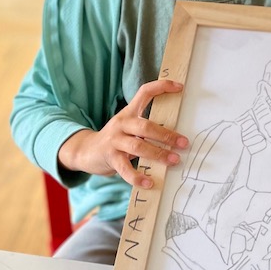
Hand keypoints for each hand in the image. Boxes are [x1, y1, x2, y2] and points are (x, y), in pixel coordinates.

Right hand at [57, 79, 187, 188]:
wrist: (86, 151)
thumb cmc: (116, 139)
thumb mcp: (129, 127)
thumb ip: (147, 127)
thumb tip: (176, 137)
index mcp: (129, 113)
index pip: (144, 92)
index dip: (161, 87)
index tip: (180, 87)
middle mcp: (122, 123)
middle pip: (145, 125)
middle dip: (166, 135)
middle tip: (183, 143)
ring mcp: (115, 140)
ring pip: (138, 146)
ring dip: (158, 154)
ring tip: (174, 161)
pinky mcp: (110, 157)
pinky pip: (125, 168)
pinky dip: (138, 177)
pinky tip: (149, 182)